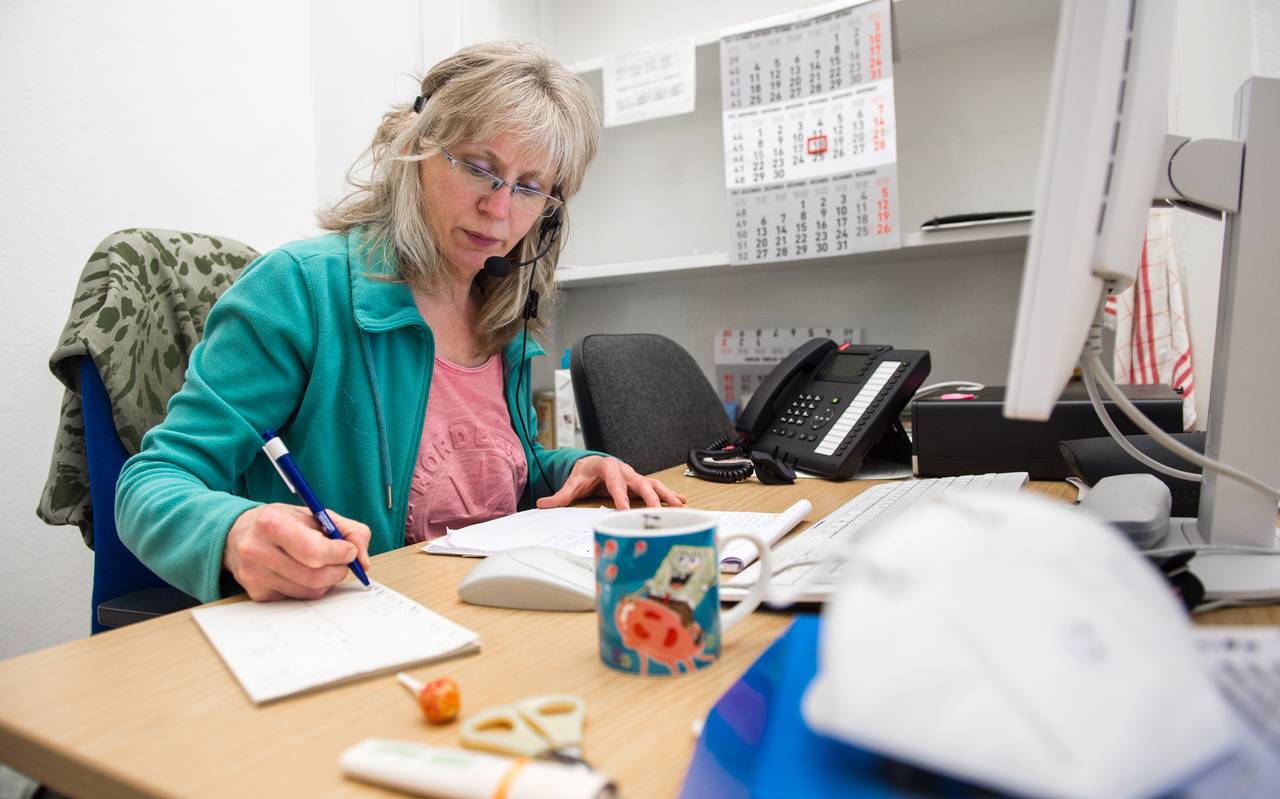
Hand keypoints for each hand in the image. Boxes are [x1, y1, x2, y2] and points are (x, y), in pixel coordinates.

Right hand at [223, 503, 371, 600]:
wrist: (240, 534)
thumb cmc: (283, 522)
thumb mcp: (315, 514)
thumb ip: (349, 530)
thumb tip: (363, 561)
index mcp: (270, 523)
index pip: (313, 550)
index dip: (339, 553)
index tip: (349, 551)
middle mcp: (256, 550)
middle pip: (313, 575)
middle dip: (337, 570)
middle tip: (342, 562)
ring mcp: (254, 575)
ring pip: (308, 591)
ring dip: (326, 581)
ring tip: (323, 565)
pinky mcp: (257, 593)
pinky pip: (297, 599)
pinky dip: (310, 588)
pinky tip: (303, 572)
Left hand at [535, 455, 686, 509]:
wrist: (592, 464)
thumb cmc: (584, 473)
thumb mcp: (572, 483)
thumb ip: (560, 495)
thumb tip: (542, 504)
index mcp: (607, 467)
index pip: (614, 480)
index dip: (620, 494)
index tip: (624, 508)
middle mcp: (624, 470)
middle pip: (639, 482)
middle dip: (649, 496)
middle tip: (657, 511)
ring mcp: (634, 476)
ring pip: (652, 484)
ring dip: (665, 495)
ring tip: (678, 506)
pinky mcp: (639, 483)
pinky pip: (656, 488)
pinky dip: (669, 494)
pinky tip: (681, 502)